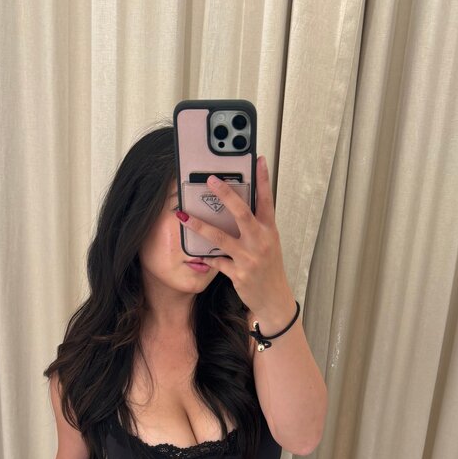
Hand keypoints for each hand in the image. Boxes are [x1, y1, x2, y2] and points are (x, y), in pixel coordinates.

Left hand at [176, 154, 295, 323]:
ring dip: (200, 226)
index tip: (258, 160)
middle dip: (226, 195)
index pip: (267, 200)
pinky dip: (206, 257)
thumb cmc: (269, 268)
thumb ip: (256, 225)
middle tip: (211, 180)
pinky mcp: (238, 274)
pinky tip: (196, 253)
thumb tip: (239, 205)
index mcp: (269, 230)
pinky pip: (217, 262)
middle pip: (242, 213)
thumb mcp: (268, 243)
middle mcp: (260, 241)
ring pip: (221, 238)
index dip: (263, 179)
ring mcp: (249, 258)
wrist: (274, 298)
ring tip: (183, 216)